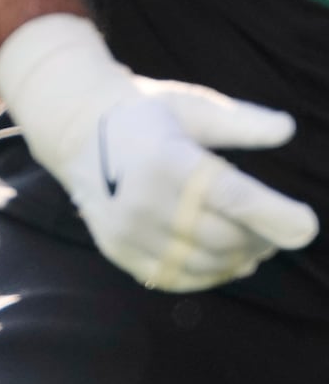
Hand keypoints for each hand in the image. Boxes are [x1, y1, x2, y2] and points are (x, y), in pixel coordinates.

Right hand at [0, 15, 317, 291]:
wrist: (78, 133)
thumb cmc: (148, 116)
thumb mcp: (192, 107)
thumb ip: (241, 122)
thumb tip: (288, 129)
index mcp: (166, 159)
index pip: (231, 196)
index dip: (274, 215)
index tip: (308, 227)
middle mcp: (141, 199)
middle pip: (222, 236)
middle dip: (262, 238)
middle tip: (283, 230)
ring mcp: (126, 229)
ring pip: (202, 262)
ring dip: (239, 259)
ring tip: (257, 246)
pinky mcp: (118, 249)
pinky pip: (174, 276)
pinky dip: (210, 276)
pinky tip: (229, 263)